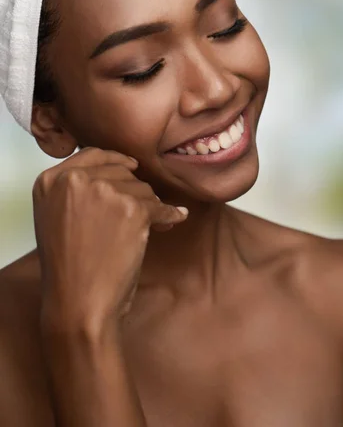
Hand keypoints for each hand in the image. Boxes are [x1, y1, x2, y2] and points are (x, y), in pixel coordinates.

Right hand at [32, 147, 187, 331]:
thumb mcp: (58, 217)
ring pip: (143, 188)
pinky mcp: (132, 208)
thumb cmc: (69, 268)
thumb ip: (78, 189)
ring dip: (148, 208)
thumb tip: (124, 168)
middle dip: (134, 192)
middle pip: (121, 171)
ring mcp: (104, 192)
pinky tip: (175, 218)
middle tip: (139, 214)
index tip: (132, 166)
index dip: (116, 160)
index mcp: (51, 180)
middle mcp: (75, 180)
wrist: (78, 303)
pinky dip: (170, 214)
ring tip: (138, 233)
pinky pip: (161, 205)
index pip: (93, 155)